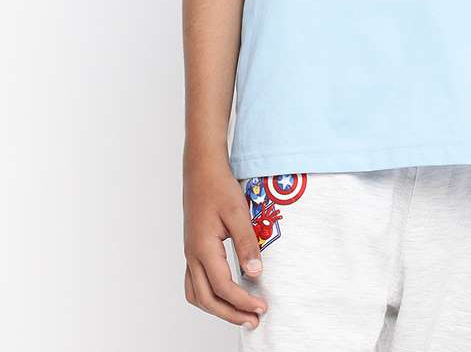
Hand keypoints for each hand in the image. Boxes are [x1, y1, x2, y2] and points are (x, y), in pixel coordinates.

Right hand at [183, 153, 267, 329]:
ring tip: (240, 312)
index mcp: (202, 248)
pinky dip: (209, 295)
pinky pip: (194, 282)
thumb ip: (246, 243)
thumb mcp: (238, 212)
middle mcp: (192, 255)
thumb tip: (255, 273)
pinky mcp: (192, 249)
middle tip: (253, 320)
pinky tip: (226, 293)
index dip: (243, 300)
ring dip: (217, 308)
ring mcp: (189, 253)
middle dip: (230, 313)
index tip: (262, 307)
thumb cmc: (219, 186)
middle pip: (207, 299)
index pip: (223, 286)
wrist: (202, 169)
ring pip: (196, 294)